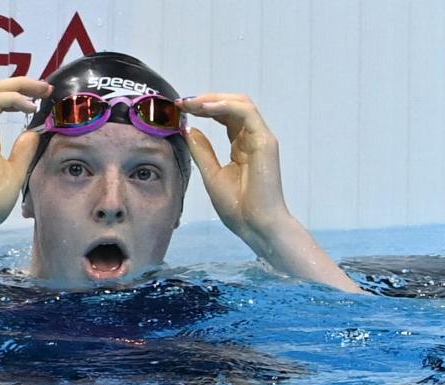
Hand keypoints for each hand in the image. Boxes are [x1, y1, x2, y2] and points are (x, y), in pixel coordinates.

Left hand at [178, 94, 290, 245]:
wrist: (256, 225)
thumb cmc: (238, 207)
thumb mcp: (211, 174)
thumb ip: (202, 150)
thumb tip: (188, 129)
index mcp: (242, 146)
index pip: (224, 116)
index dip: (203, 108)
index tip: (180, 108)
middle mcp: (253, 138)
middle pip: (232, 104)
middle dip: (205, 99)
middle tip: (182, 102)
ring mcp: (261, 138)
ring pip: (241, 103)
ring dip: (214, 99)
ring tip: (191, 103)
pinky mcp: (265, 141)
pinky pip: (246, 112)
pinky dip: (225, 106)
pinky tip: (205, 108)